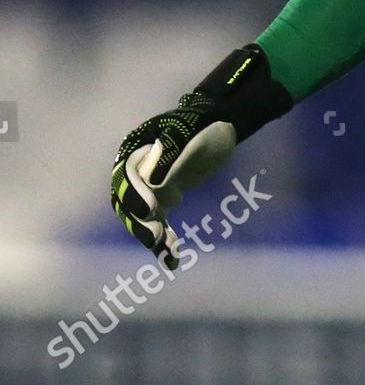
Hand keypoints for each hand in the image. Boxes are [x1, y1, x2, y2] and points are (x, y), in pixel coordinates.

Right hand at [111, 43, 291, 268]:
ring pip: (140, 217)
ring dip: (151, 236)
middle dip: (140, 221)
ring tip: (168, 251)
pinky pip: (157, 223)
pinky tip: (172, 261)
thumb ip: (169, 154)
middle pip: (127, 201)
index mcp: (134, 149)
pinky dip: (163, 242)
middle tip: (157, 237)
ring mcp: (146, 187)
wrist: (217, 124)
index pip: (127, 176)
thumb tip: (152, 183)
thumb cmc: (202, 123)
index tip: (152, 210)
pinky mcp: (161, 200)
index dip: (136, 194)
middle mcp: (134, 170)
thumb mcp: (188, 133)